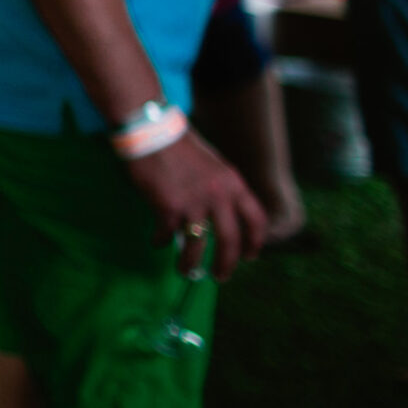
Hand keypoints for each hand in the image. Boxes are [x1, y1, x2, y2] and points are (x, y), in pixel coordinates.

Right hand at [124, 130, 266, 277]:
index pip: (256, 220)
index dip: (255, 243)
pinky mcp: (168, 206)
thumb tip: (222, 217)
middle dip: (226, 264)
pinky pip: (167, 233)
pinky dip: (161, 240)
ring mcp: (193, 202)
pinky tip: (157, 241)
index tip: (249, 257)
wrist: (150, 131)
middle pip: (230, 241)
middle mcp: (218, 196)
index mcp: (233, 184)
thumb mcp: (212, 166)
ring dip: (191, 263)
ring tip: (185, 271)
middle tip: (220, 277)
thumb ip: (221, 190)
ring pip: (197, 245)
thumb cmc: (179, 146)